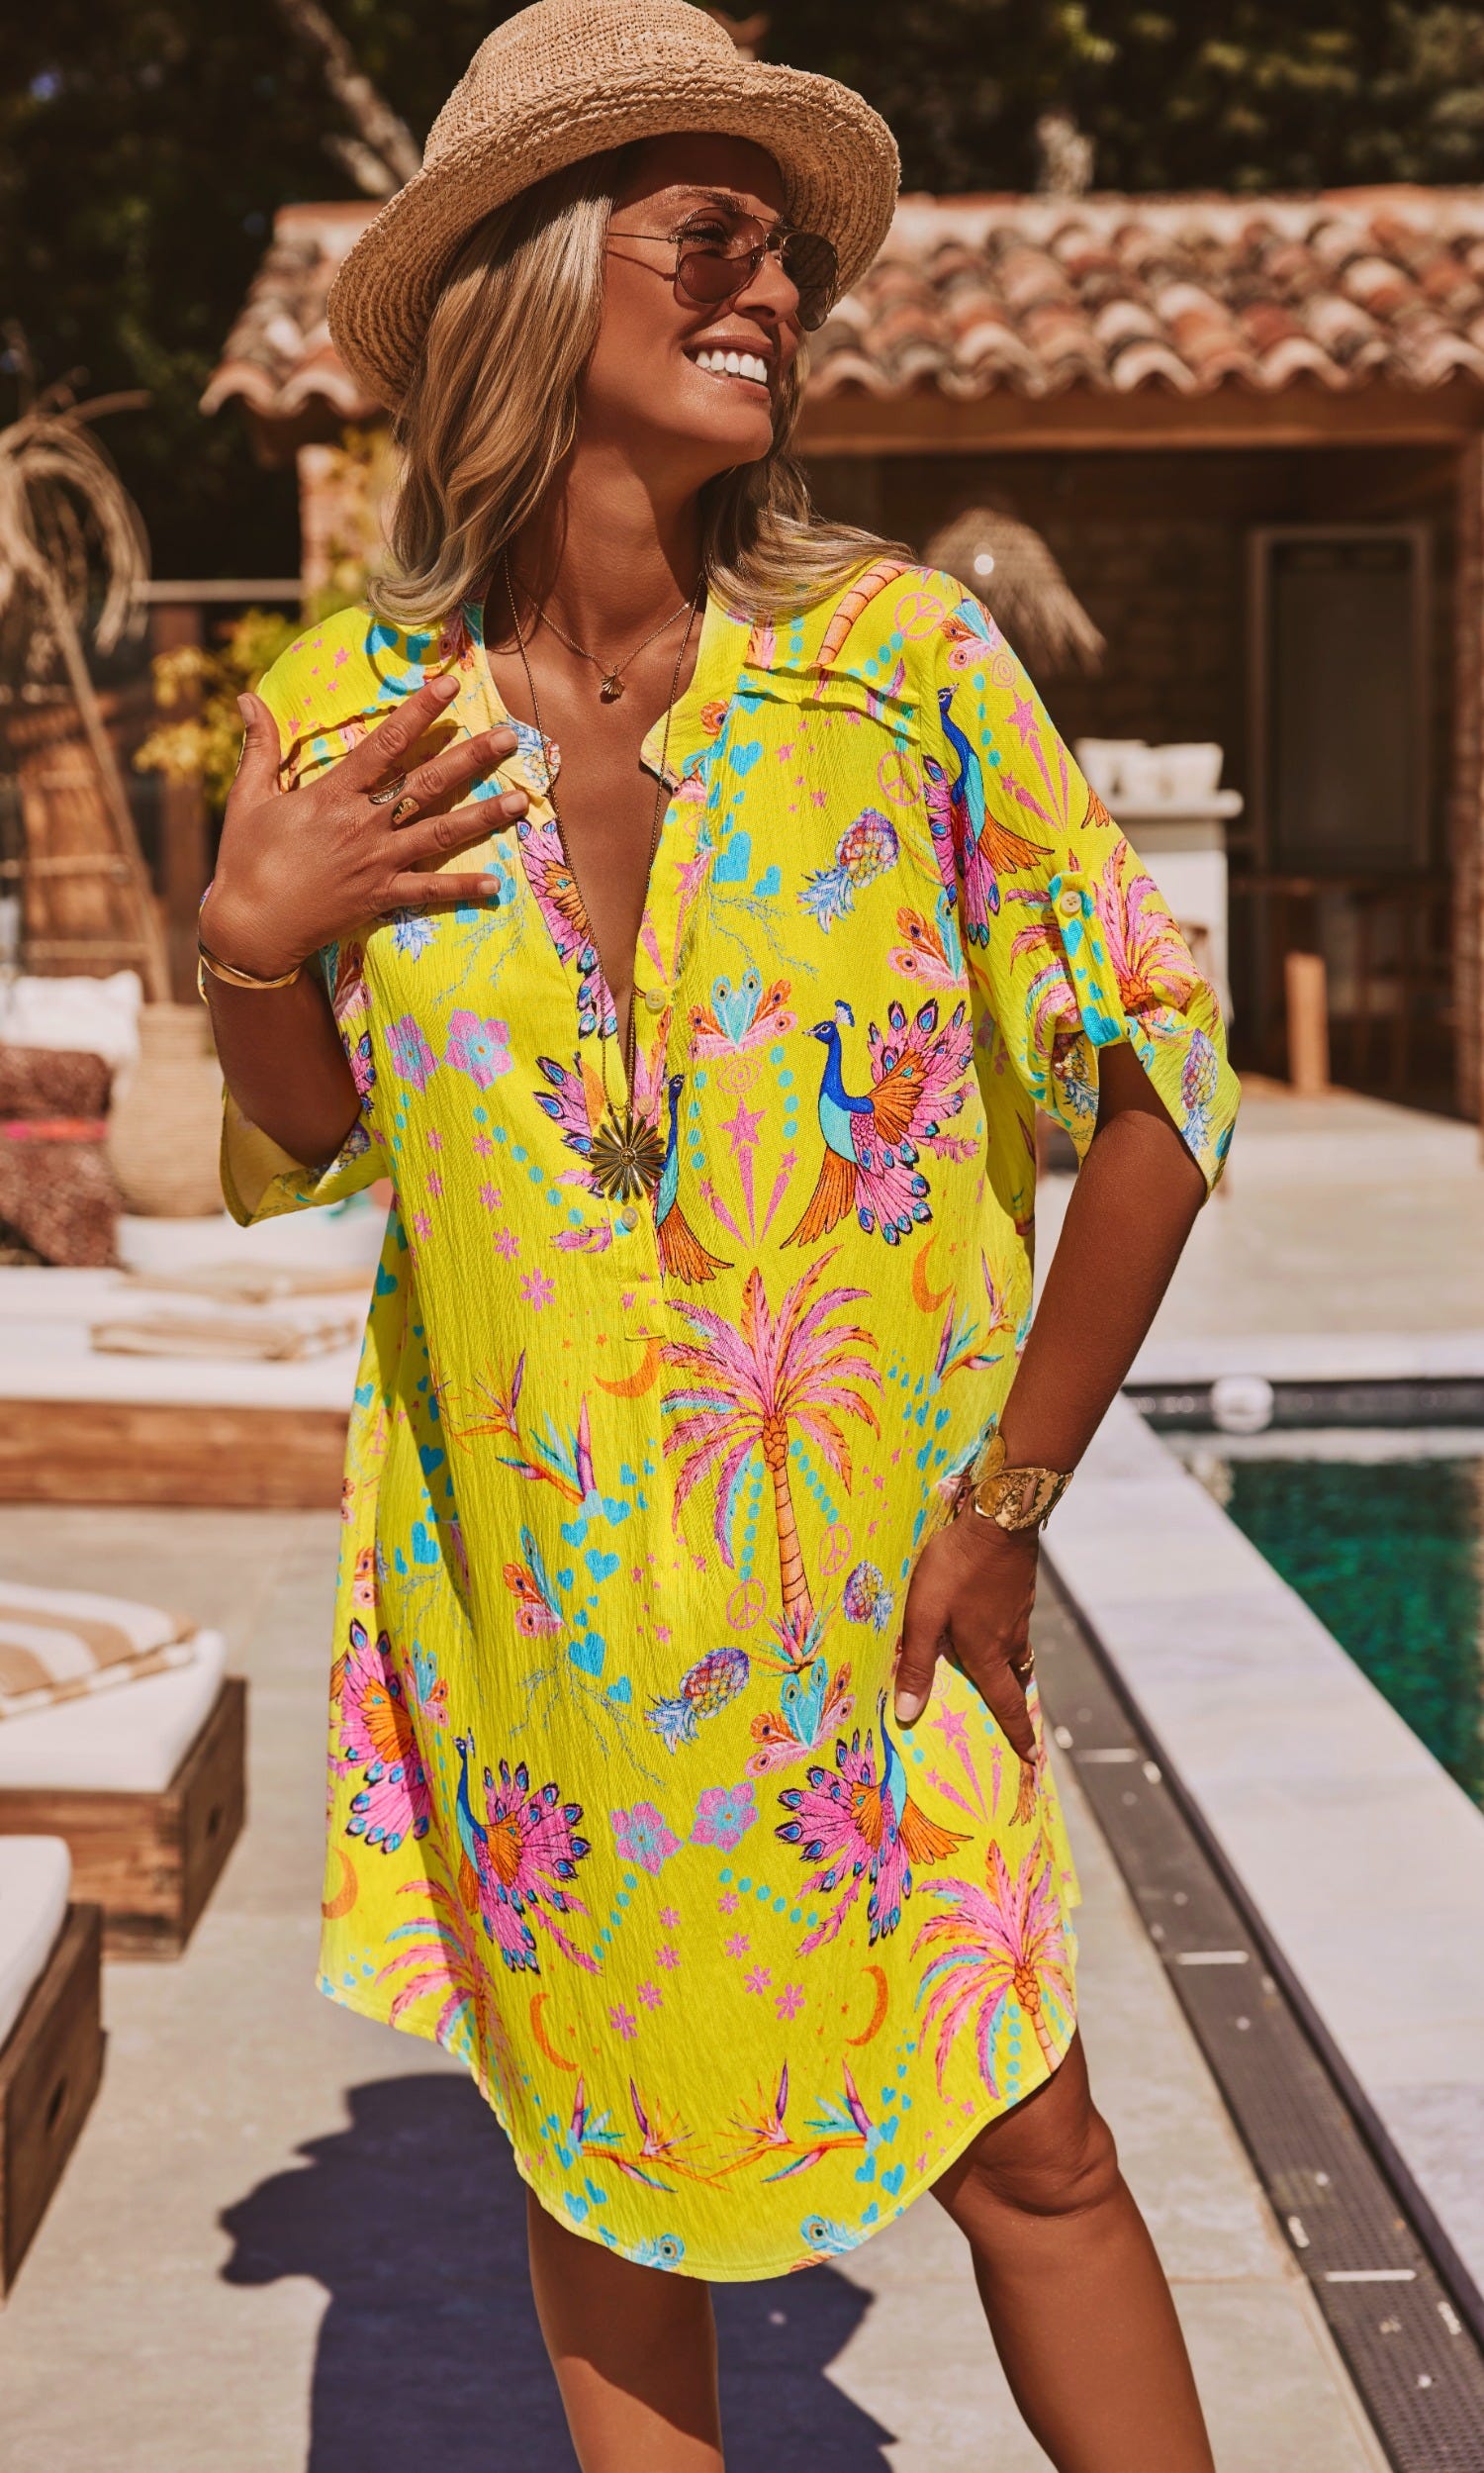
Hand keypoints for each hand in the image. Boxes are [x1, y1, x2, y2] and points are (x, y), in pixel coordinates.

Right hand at [202, 673, 527, 980]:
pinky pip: (428, 890)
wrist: (248, 928)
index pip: (385, 744)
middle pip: (426, 784)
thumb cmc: (245, 859)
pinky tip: (496, 883)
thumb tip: (246, 698)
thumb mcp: (247, 797)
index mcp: (332, 795)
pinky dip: (462, 888)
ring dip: (482, 816)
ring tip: (520, 800)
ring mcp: (376, 862)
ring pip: (439, 833)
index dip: (419, 712)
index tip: (450, 685)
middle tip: (509, 738)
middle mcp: (362, 824)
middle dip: (470, 758)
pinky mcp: (379, 896)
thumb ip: (260, 747)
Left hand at [894, 1511, 1038, 1764]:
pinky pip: (1015, 1622)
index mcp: (987, 1652)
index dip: (1017, 1733)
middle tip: (1016, 1716)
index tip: (1032, 1758)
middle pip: (1015, 1678)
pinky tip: (993, 1618)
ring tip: (1002, 1669)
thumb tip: (908, 1714)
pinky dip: (1007, 1633)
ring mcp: (1019, 1611)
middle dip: (1015, 1700)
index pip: (1005, 1704)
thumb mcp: (925, 1616)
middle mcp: (1009, 1637)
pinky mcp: (1020, 1589)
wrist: (999, 1518)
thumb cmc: (955, 1569)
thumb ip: (915, 1663)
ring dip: (1012, 1665)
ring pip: (1017, 1648)